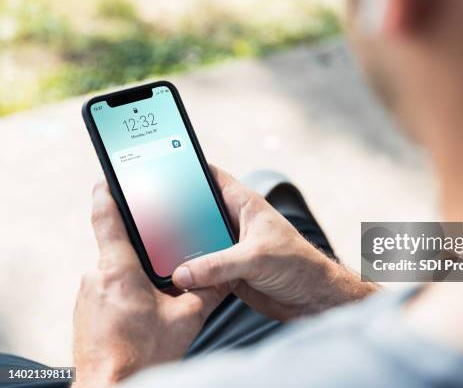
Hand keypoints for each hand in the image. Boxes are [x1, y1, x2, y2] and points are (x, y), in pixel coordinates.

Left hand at [73, 181, 227, 386]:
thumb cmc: (142, 356)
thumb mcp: (187, 318)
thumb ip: (208, 290)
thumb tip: (228, 275)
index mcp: (119, 271)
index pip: (107, 218)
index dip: (108, 192)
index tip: (108, 177)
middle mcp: (97, 277)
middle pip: (119, 247)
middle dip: (143, 250)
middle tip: (164, 262)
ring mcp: (87, 295)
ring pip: (115, 271)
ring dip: (136, 277)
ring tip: (157, 299)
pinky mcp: (85, 311)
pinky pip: (107, 289)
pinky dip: (125, 293)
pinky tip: (142, 314)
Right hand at [172, 167, 379, 320]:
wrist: (312, 298)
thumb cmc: (297, 266)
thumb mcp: (255, 259)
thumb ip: (217, 264)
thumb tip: (182, 273)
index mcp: (245, 205)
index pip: (212, 178)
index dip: (188, 170)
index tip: (162, 167)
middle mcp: (235, 223)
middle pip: (197, 212)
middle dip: (175, 214)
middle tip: (146, 216)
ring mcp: (230, 247)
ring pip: (197, 242)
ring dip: (180, 248)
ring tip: (153, 249)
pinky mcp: (228, 271)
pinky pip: (201, 268)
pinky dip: (189, 272)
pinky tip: (171, 275)